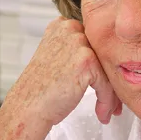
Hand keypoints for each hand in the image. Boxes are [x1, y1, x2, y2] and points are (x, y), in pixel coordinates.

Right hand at [3, 17, 121, 127]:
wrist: (27, 108)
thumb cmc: (40, 89)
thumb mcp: (56, 56)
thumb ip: (75, 49)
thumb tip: (103, 56)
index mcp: (62, 25)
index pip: (94, 43)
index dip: (102, 65)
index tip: (106, 81)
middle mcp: (71, 29)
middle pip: (104, 55)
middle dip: (110, 79)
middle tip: (113, 100)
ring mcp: (79, 43)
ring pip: (108, 70)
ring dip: (111, 93)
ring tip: (108, 109)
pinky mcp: (87, 61)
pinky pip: (107, 83)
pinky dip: (106, 101)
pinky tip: (102, 113)